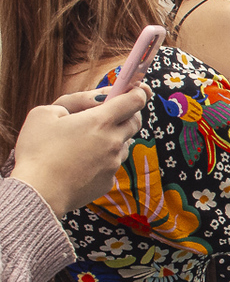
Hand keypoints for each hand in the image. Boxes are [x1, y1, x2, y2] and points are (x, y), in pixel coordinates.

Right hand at [11, 86, 149, 215]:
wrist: (39, 192)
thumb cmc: (38, 151)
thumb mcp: (45, 113)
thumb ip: (73, 101)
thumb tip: (93, 101)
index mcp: (101, 121)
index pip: (134, 101)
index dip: (138, 92)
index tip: (136, 89)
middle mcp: (113, 141)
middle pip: (135, 122)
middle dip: (128, 114)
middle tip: (112, 113)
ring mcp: (113, 163)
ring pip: (124, 144)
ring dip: (114, 138)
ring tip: (88, 141)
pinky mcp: (109, 180)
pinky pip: (112, 164)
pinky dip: (103, 159)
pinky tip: (82, 162)